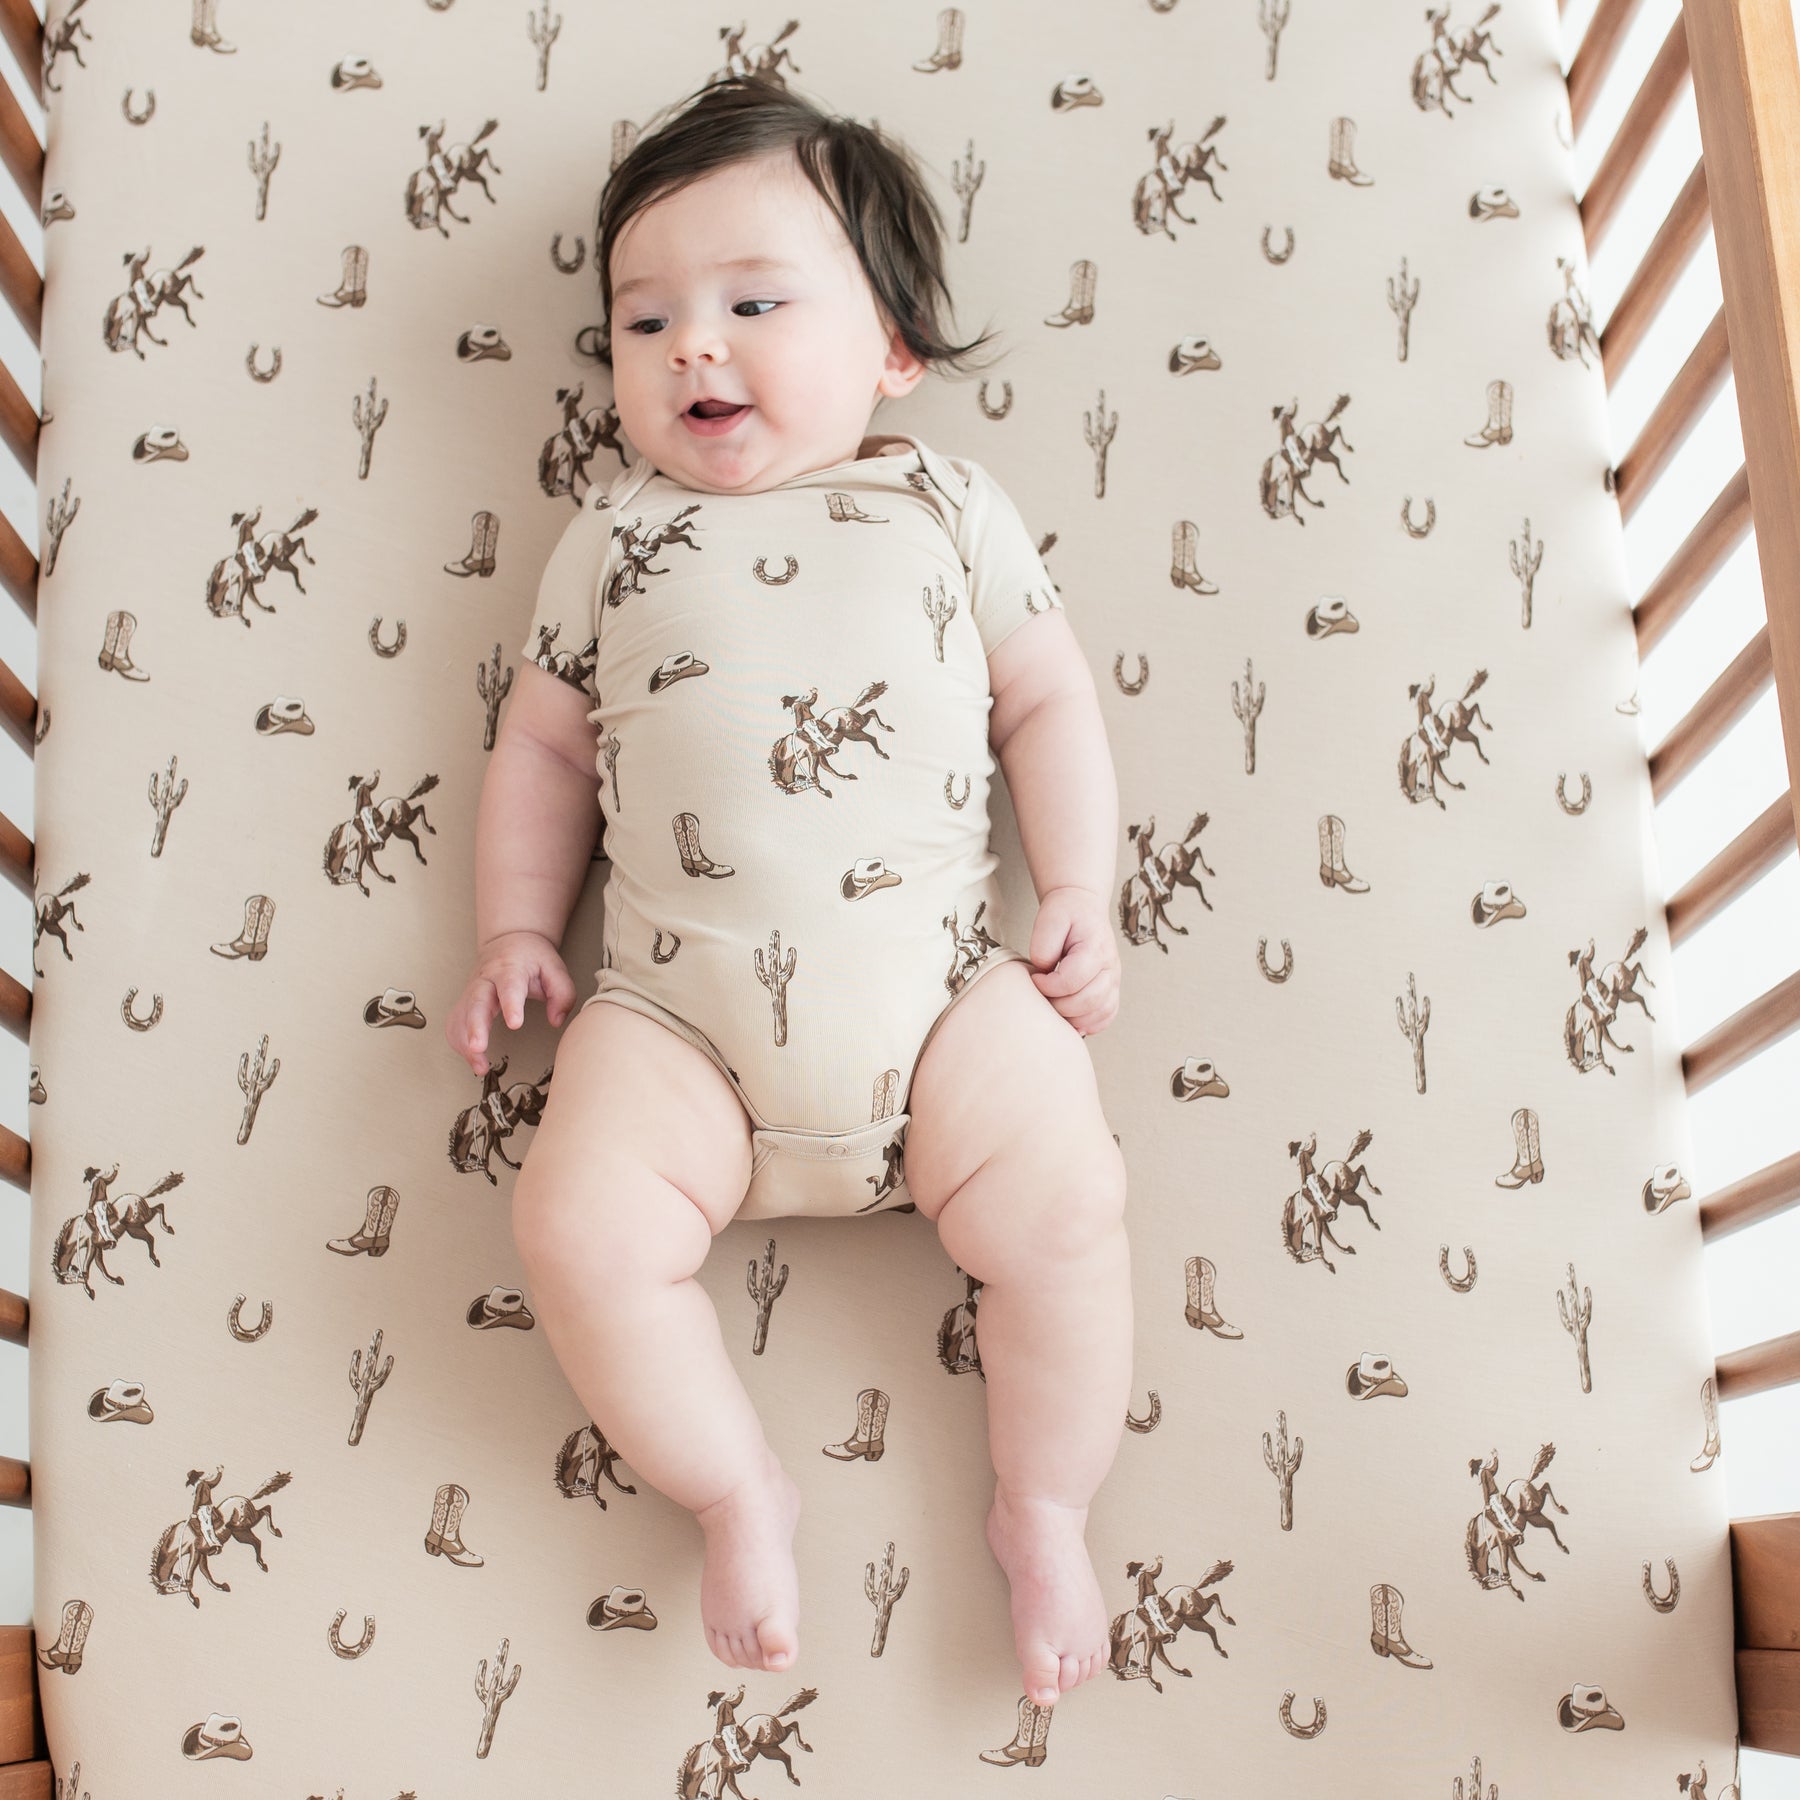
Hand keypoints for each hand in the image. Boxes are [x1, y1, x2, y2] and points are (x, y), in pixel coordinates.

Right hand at [446, 930, 578, 1075]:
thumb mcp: (555, 969)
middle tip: (478, 1048)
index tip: (515, 1024)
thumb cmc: (533, 958)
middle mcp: (486, 979)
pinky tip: (471, 1058)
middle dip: (475, 1027)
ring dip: (465, 1042)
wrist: (509, 942)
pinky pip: (455, 1023)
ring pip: (461, 1016)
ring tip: (479, 1066)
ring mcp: (472, 991)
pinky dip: (459, 1042)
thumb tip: (556, 1020)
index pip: (509, 986)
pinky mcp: (465, 1002)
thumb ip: (562, 993)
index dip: (511, 1004)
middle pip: (476, 1002)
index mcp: (510, 969)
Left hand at [1025, 885, 1119, 1037]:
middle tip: (1042, 995)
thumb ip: (1043, 946)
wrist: (1082, 907)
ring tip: (1054, 1005)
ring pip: (1099, 1013)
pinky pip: (1106, 1016)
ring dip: (1073, 1017)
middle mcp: (1110, 966)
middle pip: (1088, 1001)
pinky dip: (1089, 1023)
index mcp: (1095, 948)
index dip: (1048, 986)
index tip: (1035, 978)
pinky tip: (1071, 1017)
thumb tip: (1044, 973)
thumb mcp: (1049, 918)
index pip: (1072, 980)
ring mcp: (1114, 980)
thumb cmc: (1066, 912)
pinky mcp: (1112, 990)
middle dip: (1058, 1005)